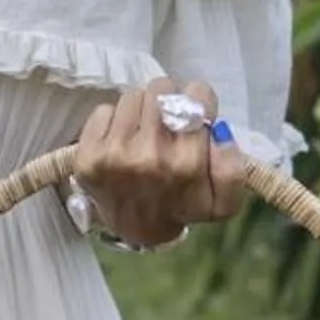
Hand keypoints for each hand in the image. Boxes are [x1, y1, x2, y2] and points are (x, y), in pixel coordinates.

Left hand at [68, 78, 254, 249]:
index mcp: (186, 163)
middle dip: (168, 102)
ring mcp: (114, 154)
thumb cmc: (181, 207)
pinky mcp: (87, 154)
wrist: (136, 230)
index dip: (199, 101)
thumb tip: (219, 130)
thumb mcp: (222, 201)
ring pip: (132, 96)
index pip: (197, 96)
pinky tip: (121, 140)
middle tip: (167, 122)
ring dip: (140, 110)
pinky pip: (104, 110)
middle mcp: (149, 155)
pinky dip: (113, 121)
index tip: (194, 116)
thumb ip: (233, 169)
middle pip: (161, 89)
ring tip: (143, 132)